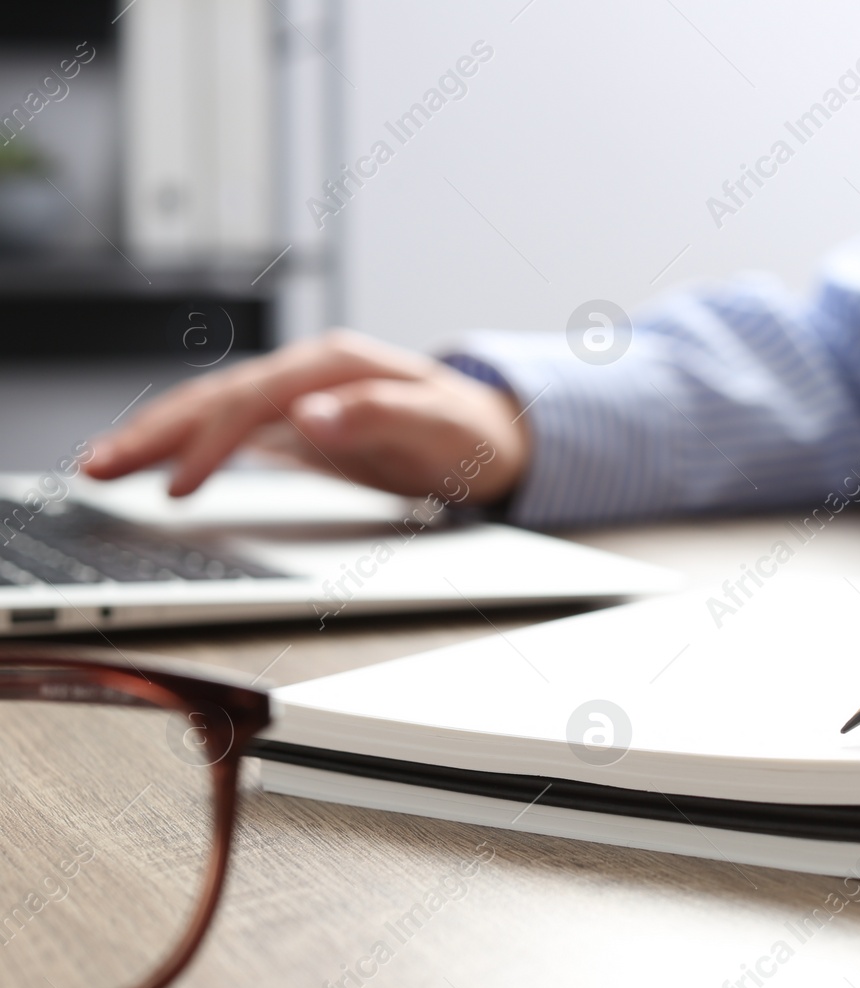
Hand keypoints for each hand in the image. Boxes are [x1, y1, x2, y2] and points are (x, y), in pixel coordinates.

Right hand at [84, 329, 529, 501]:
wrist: (495, 436)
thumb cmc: (473, 431)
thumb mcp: (441, 426)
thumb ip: (378, 417)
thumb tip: (308, 415)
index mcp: (337, 365)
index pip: (254, 401)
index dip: (211, 442)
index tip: (177, 485)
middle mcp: (310, 375)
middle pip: (217, 399)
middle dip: (155, 432)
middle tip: (99, 468)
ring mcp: (300, 398)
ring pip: (213, 413)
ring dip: (157, 438)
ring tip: (102, 467)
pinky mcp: (298, 426)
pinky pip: (229, 433)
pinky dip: (188, 448)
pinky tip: (154, 466)